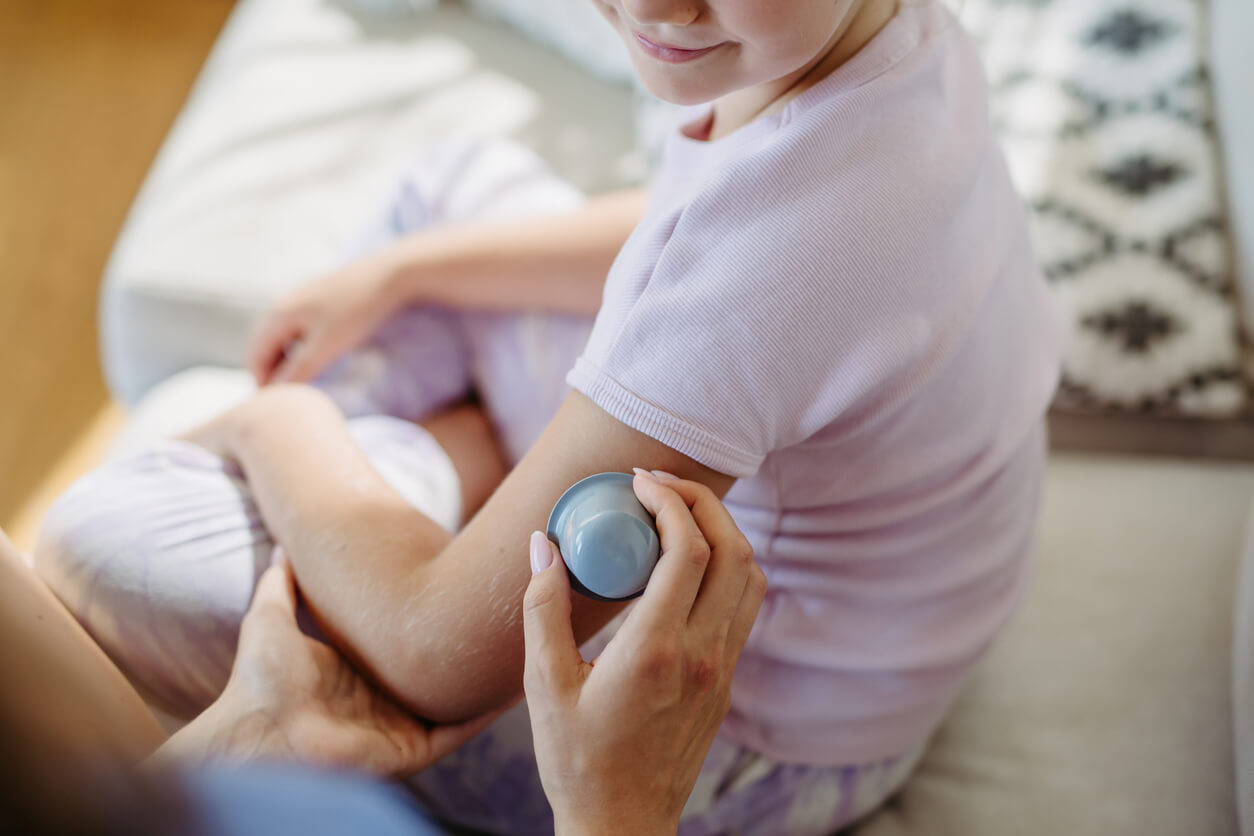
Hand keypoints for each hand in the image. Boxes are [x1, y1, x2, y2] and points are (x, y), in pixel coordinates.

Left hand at [160, 553, 505, 775]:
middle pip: (439, 673)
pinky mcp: (411, 749)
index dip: (433, 622)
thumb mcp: (271, 615)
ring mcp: (401, 726)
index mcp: (359, 672)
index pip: (408, 646)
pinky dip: (485, 712)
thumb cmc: (258, 681)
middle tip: (500, 613)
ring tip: (519, 645)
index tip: (460, 589)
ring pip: (456, 701)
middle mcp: (385, 700)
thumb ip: (280, 581)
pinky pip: (458, 730)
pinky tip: (512, 685)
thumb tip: (281, 545)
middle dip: (468, 650)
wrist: (258, 733)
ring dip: (485, 679)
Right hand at [249, 249, 402, 385]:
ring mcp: (300, 298)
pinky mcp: (319, 298)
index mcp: (277, 313)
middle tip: (291, 399)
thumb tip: (276, 393)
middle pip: (265, 346)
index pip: (254, 356)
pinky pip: (299, 328)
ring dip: (288, 361)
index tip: (278, 407)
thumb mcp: (327, 346)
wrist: (391, 274)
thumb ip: (299, 370)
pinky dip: (301, 347)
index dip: (262, 384)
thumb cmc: (358, 310)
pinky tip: (319, 358)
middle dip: (273, 373)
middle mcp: (283, 303)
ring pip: (283, 337)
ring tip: (305, 382)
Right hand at [522, 470, 766, 835]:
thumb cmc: (577, 760)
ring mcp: (722, 668)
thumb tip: (544, 543)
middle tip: (658, 484)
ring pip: (750, 575)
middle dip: (700, 501)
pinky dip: (727, 566)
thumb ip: (543, 608)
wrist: (623, 824)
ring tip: (676, 513)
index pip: (688, 550)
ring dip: (721, 531)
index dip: (669, 500)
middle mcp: (701, 654)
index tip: (637, 482)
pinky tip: (685, 563)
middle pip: (732, 549)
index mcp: (655, 651)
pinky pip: (744, 605)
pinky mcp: (726, 680)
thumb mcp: (544, 685)